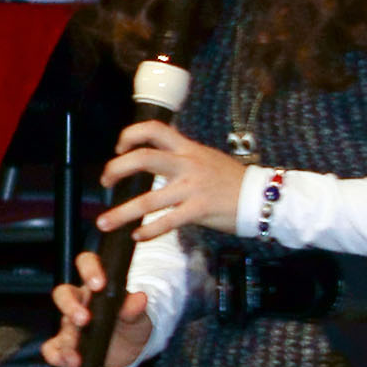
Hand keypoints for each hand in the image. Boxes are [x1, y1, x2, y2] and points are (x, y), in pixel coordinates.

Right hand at [41, 250, 152, 366]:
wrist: (130, 350)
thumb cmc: (130, 324)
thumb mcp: (138, 316)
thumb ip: (135, 308)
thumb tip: (140, 298)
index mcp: (97, 287)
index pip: (87, 265)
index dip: (89, 270)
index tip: (98, 284)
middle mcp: (80, 302)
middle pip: (64, 294)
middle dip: (70, 306)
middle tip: (83, 319)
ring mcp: (71, 324)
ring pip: (59, 325)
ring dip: (66, 340)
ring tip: (76, 355)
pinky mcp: (66, 345)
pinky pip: (52, 348)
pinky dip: (56, 355)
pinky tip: (67, 362)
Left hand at [95, 120, 248, 239]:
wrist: (263, 196)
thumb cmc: (230, 179)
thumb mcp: (204, 158)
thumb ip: (180, 158)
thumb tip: (151, 160)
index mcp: (188, 149)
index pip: (154, 130)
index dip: (131, 135)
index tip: (119, 147)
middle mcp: (187, 164)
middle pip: (143, 158)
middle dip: (116, 169)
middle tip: (104, 182)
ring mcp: (192, 188)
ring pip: (149, 200)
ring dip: (122, 213)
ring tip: (103, 223)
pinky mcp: (199, 210)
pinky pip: (168, 221)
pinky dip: (149, 231)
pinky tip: (137, 236)